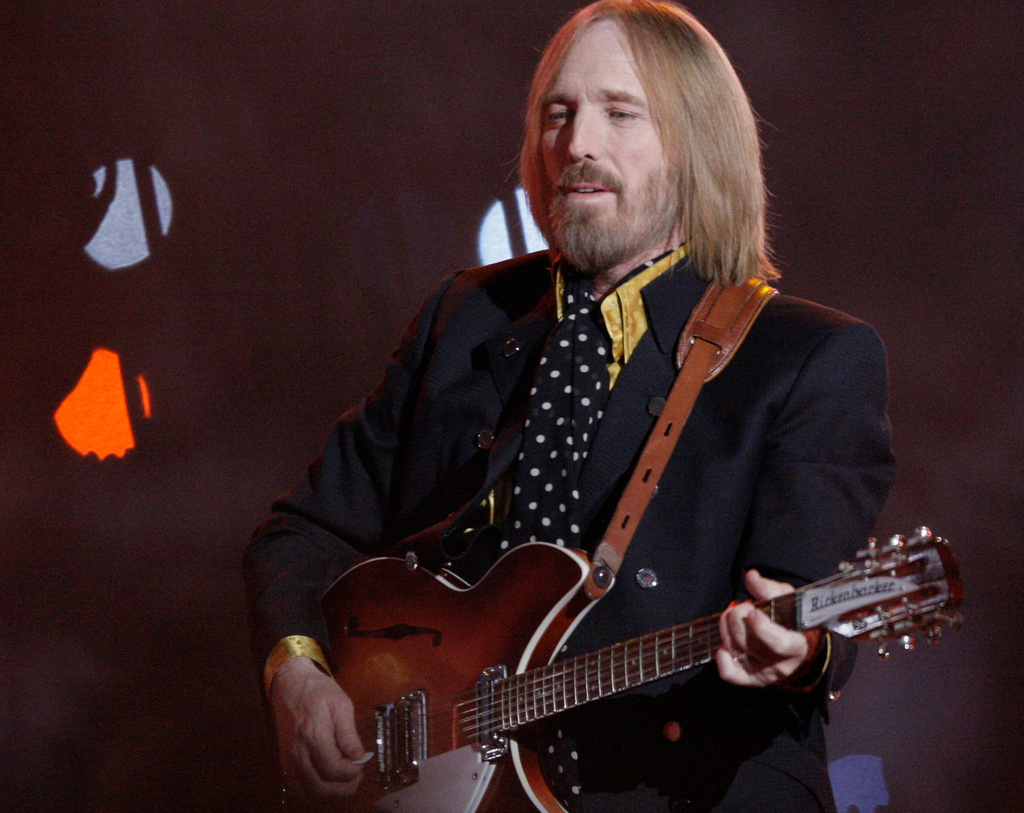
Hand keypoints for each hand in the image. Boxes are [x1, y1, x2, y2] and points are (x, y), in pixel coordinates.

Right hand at [269, 656, 369, 799]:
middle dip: (344, 788)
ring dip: (332, 791)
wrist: (291, 683)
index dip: (352, 772)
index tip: (362, 763)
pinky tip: (331, 778)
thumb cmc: (319, 690)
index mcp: (313, 734)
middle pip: (320, 788)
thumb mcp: (341, 704)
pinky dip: (318, 788)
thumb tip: (359, 758)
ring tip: (347, 777)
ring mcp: (289, 759)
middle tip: (358, 775)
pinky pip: (301, 786)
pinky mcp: (286, 761)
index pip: (333, 769)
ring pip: (310, 791)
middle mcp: (298, 751)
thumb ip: (349, 734)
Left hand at [715, 569, 822, 688]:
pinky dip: (722, 658)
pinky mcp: (750, 680)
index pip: (778, 643)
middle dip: (737, 617)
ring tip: (734, 615)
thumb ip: (769, 589)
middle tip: (742, 606)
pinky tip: (725, 645)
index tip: (753, 609)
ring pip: (735, 650)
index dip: (761, 626)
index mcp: (797, 646)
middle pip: (749, 642)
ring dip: (726, 627)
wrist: (796, 647)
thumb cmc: (792, 620)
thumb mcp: (787, 600)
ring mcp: (764, 674)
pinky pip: (730, 674)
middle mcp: (781, 665)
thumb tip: (751, 576)